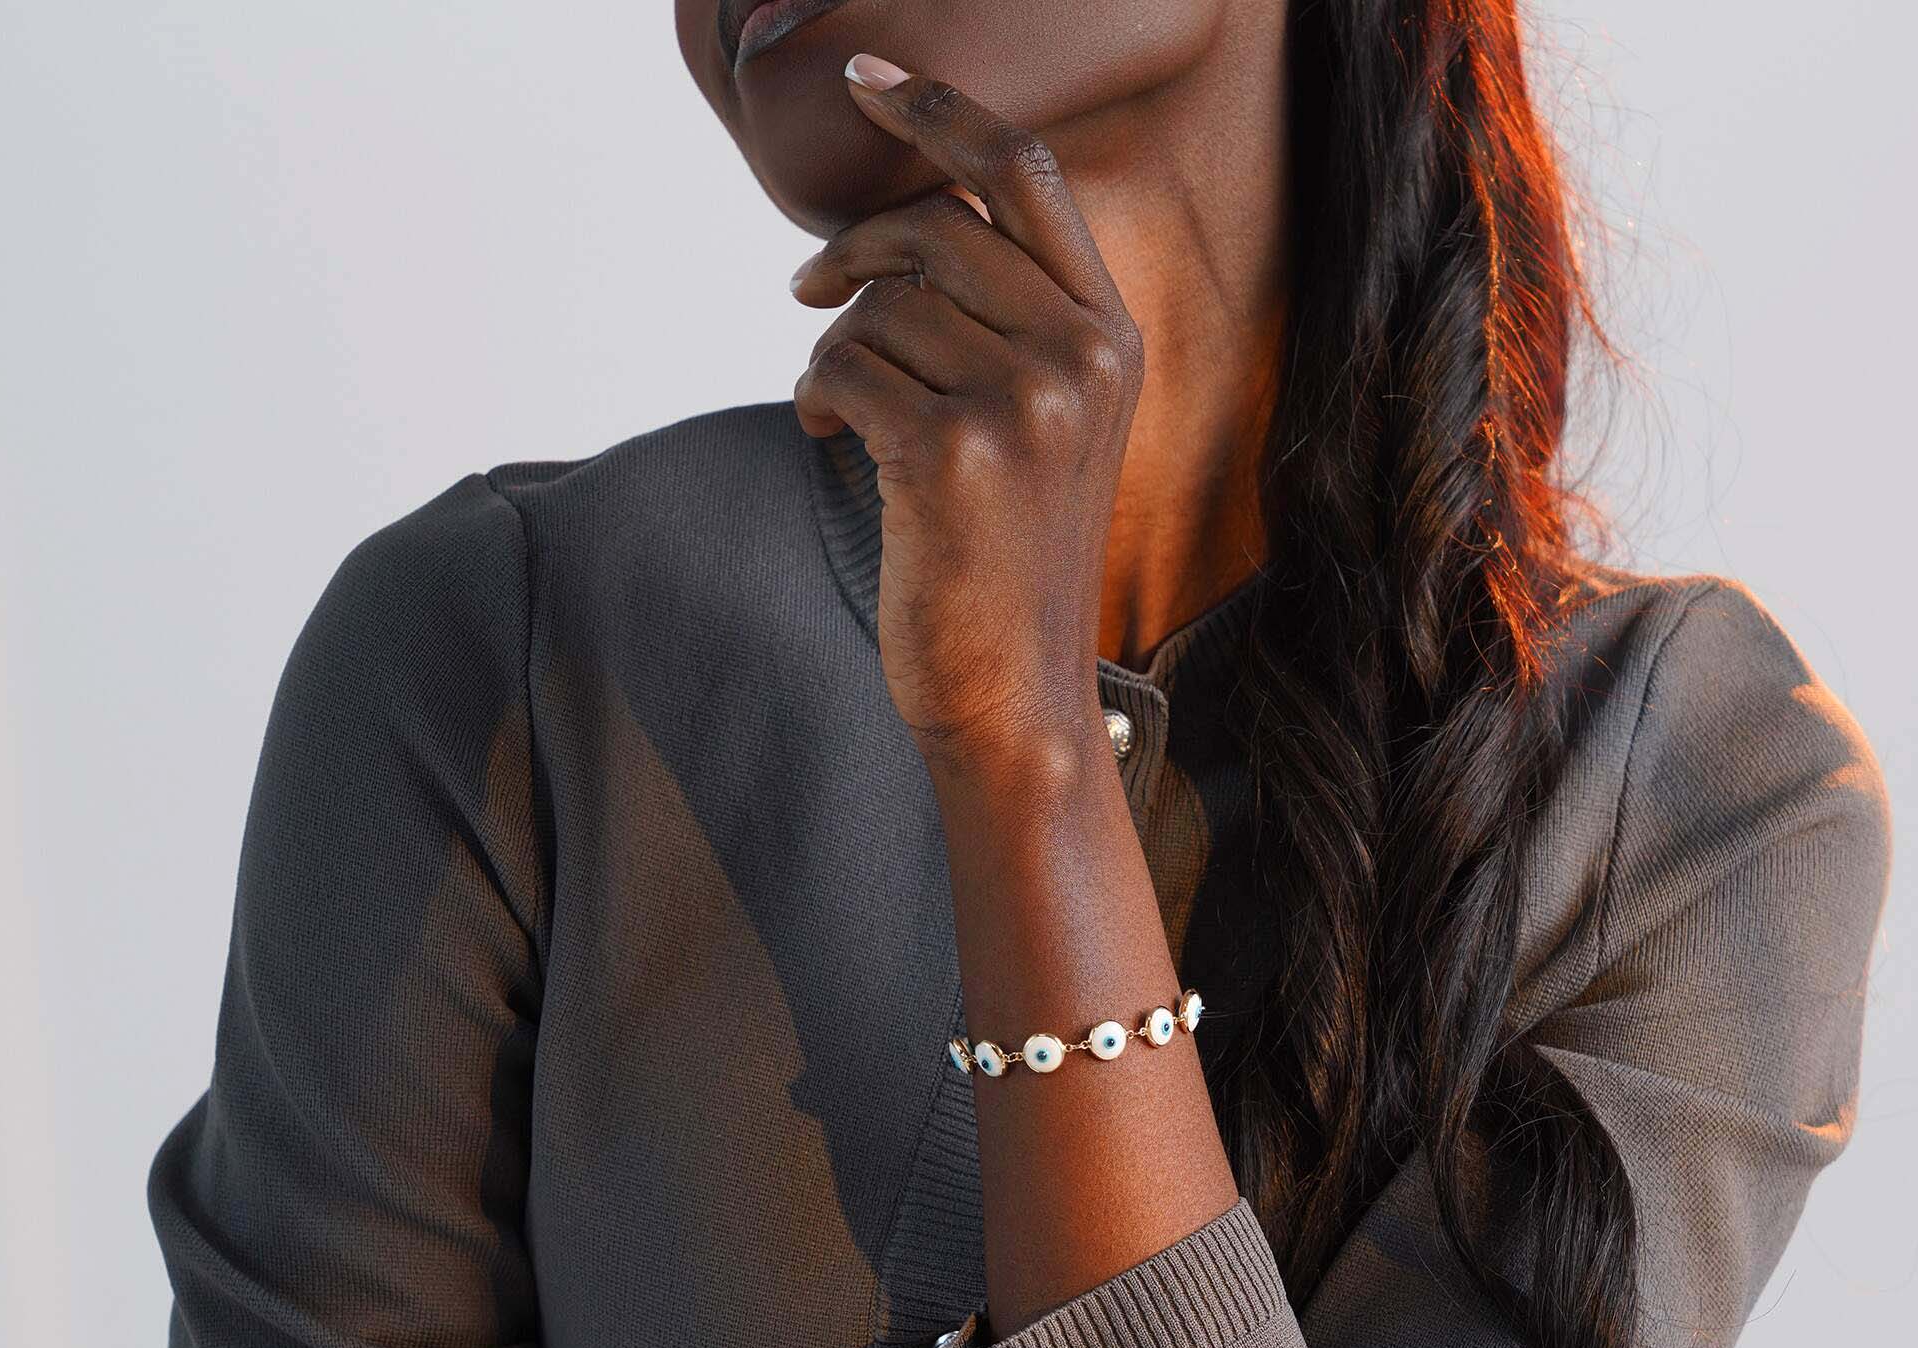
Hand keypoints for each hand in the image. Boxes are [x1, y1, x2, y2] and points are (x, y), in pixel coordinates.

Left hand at [788, 54, 1143, 770]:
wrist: (1014, 696)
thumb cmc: (1007, 561)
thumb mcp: (1041, 427)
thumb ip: (1003, 321)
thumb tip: (896, 225)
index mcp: (1111, 336)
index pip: (1025, 174)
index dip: (940, 112)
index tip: (867, 81)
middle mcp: (1082, 357)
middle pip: (932, 227)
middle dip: (851, 254)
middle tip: (806, 293)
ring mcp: (1025, 405)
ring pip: (878, 306)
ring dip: (833, 352)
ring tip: (840, 416)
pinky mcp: (953, 454)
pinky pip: (841, 370)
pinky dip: (816, 400)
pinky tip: (830, 444)